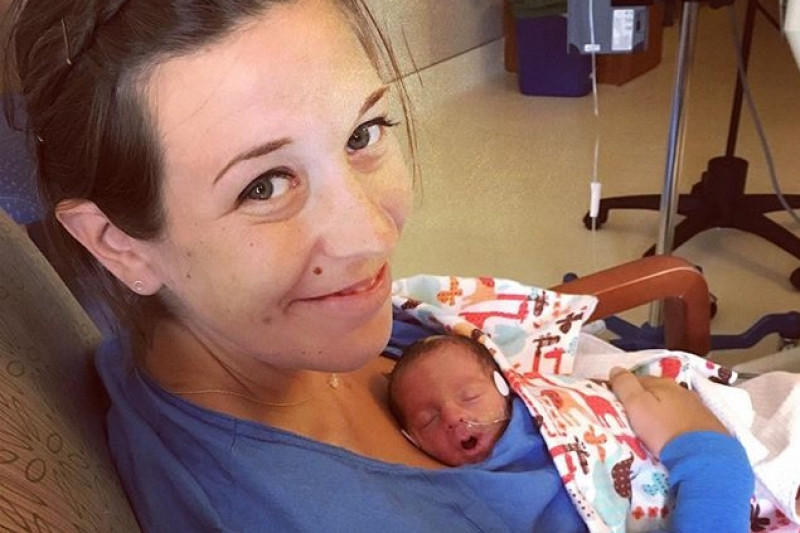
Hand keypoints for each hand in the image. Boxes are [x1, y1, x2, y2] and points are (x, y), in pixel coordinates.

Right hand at [609, 367, 727, 456]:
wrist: (704, 457)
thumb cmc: (664, 430)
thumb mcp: (637, 405)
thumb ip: (625, 385)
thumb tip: (616, 369)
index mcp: (663, 384)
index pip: (637, 379)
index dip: (625, 389)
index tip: (616, 402)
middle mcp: (682, 390)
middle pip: (656, 390)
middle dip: (645, 398)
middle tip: (633, 415)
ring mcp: (698, 407)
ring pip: (673, 403)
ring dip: (662, 410)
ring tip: (653, 425)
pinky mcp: (709, 425)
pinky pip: (686, 418)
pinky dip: (677, 421)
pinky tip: (674, 433)